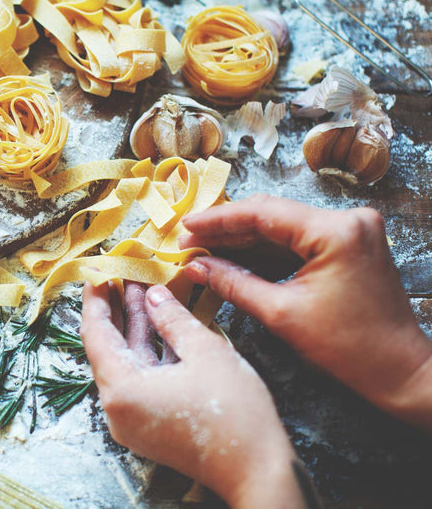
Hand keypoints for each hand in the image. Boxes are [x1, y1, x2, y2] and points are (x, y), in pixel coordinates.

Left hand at [81, 281, 304, 507]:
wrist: (257, 472)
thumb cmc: (235, 413)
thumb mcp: (205, 352)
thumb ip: (172, 318)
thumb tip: (152, 295)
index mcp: (122, 390)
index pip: (95, 334)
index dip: (96, 299)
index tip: (98, 272)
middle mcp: (117, 408)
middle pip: (107, 348)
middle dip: (116, 309)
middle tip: (121, 274)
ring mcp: (132, 420)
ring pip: (125, 363)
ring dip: (135, 328)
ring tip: (141, 289)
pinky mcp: (149, 425)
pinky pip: (139, 379)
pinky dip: (147, 351)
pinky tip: (159, 324)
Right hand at [180, 194, 431, 429]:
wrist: (399, 370)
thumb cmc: (348, 348)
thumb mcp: (281, 314)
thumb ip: (234, 284)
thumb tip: (196, 266)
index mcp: (335, 231)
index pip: (263, 213)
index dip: (218, 219)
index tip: (185, 227)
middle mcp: (347, 219)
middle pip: (272, 215)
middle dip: (227, 230)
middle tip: (188, 243)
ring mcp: (350, 230)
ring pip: (282, 227)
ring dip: (244, 241)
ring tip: (204, 253)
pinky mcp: (348, 244)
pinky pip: (297, 241)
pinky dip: (266, 252)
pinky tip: (234, 260)